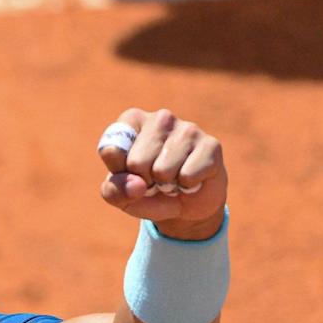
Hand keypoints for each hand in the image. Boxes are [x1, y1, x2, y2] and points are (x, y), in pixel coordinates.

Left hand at [98, 108, 227, 239]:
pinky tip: (191, 179)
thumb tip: (137, 185)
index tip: (129, 171)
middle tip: (154, 178)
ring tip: (172, 178)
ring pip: (162, 170)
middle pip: (136, 162)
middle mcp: (160, 118)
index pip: (110, 150)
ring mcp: (188, 129)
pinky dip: (187, 186)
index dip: (119, 173)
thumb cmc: (146, 190)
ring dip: (166, 185)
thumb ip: (114, 191)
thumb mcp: (119, 195)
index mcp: (132, 120)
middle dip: (144, 180)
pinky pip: (188, 176)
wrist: (186, 205)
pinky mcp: (211, 145)